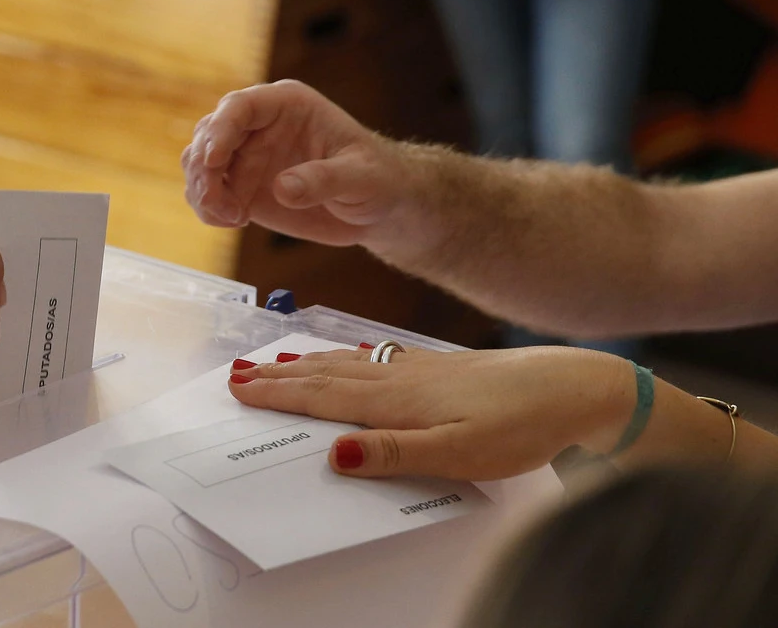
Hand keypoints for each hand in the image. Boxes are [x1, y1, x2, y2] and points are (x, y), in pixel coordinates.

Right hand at [182, 80, 415, 247]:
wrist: (377, 207)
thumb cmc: (378, 179)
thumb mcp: (361, 177)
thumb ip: (324, 179)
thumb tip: (283, 188)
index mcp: (287, 106)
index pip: (240, 107)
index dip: (220, 130)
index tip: (214, 160)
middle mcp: (259, 126)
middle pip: (209, 134)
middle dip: (204, 169)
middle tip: (220, 205)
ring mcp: (247, 156)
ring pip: (199, 163)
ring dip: (202, 191)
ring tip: (231, 218)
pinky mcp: (242, 187)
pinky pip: (208, 193)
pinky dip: (208, 209)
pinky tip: (232, 222)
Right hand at [229, 346, 633, 480]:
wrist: (571, 387)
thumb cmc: (519, 426)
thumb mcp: (459, 453)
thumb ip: (396, 453)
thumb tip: (335, 455)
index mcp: (396, 400)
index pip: (322, 396)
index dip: (278, 394)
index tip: (239, 388)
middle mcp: (399, 378)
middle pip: (325, 375)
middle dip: (279, 376)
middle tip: (238, 374)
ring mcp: (417, 369)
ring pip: (347, 363)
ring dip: (306, 364)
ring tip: (275, 362)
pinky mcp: (436, 367)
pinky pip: (373, 358)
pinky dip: (345, 356)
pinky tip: (347, 354)